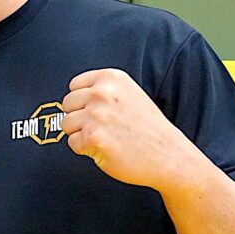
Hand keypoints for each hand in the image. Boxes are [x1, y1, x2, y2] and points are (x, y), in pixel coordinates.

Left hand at [61, 69, 191, 190]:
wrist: (168, 155)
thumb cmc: (148, 128)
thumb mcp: (128, 93)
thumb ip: (101, 90)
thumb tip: (72, 96)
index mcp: (110, 78)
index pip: (74, 86)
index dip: (83, 102)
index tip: (100, 111)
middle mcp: (101, 93)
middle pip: (67, 104)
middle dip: (79, 118)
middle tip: (103, 128)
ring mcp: (96, 115)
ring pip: (66, 124)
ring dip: (81, 134)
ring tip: (105, 137)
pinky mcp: (93, 138)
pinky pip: (72, 143)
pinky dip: (85, 149)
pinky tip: (105, 148)